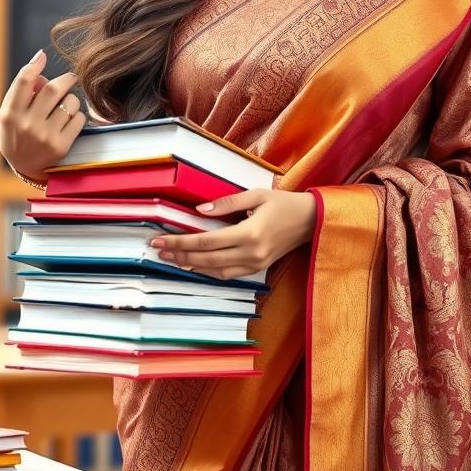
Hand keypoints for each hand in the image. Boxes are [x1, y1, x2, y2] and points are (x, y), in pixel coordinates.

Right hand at [0, 49, 86, 180]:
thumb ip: (21, 93)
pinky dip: (78, 115)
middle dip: (66, 79)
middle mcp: (27, 124)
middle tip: (71, 78)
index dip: (34, 65)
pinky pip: (79, 118)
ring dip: (72, 99)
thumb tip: (40, 68)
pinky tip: (70, 121)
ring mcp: (45, 136)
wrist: (25, 169)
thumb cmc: (18, 134)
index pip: (23, 81)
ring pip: (70, 102)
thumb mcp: (10, 116)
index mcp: (10, 114)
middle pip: (52, 88)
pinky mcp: (61, 146)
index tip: (43, 56)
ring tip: (66, 106)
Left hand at [150, 188, 317, 279]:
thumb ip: (228, 203)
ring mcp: (256, 264)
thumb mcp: (257, 195)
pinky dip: (210, 271)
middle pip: (206, 259)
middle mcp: (251, 253)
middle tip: (158, 251)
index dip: (179, 242)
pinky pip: (228, 274)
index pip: (205, 242)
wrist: (312, 220)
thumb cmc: (285, 204)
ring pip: (215, 271)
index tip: (159, 241)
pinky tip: (197, 266)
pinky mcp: (259, 268)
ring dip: (192, 266)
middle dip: (179, 255)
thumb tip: (200, 209)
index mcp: (249, 233)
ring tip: (172, 259)